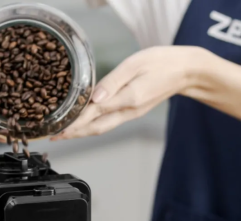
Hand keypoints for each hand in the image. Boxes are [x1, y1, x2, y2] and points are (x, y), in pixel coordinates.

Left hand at [51, 46, 198, 140]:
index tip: (59, 128)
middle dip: (74, 133)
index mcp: (129, 99)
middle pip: (96, 128)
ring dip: (82, 132)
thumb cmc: (162, 63)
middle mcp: (129, 111)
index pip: (95, 113)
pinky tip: (84, 125)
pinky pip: (109, 123)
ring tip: (64, 133)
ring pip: (102, 128)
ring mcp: (131, 114)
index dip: (75, 122)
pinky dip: (93, 126)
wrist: (186, 71)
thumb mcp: (135, 64)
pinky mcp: (132, 112)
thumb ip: (113, 82)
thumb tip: (94, 97)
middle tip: (54, 137)